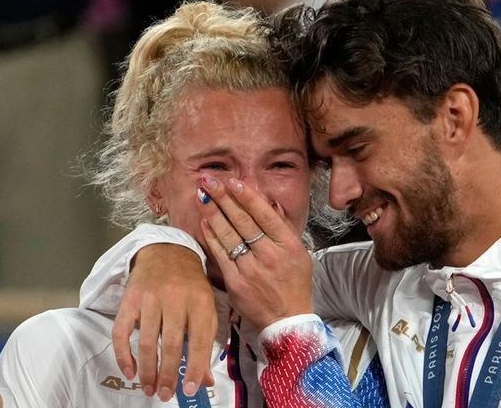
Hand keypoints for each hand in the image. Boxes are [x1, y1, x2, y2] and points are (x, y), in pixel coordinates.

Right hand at [111, 243, 215, 399]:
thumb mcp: (206, 309)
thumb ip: (207, 343)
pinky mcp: (130, 299)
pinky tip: (130, 370)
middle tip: (166, 395)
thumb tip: (206, 380)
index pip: (199, 340)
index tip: (191, 389)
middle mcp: (175, 298)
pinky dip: (123, 355)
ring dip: (147, 370)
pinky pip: (122, 331)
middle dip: (169, 374)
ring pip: (147, 341)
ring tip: (150, 388)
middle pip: (172, 344)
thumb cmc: (191, 285)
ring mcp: (150, 298)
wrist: (168, 251)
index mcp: (200, 301)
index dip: (196, 368)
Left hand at [196, 174, 312, 331]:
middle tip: (209, 180)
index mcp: (288, 245)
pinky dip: (212, 236)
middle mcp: (270, 255)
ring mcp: (252, 269)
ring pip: (229, 235)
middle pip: (243, 220)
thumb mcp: (299, 253)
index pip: (264, 215)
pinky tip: (204, 222)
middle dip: (224, 197)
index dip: (247, 196)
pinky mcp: (236, 282)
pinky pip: (221, 254)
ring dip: (213, 212)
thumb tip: (269, 203)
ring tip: (202, 195)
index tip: (233, 181)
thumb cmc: (294, 284)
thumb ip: (283, 227)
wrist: (287, 320)